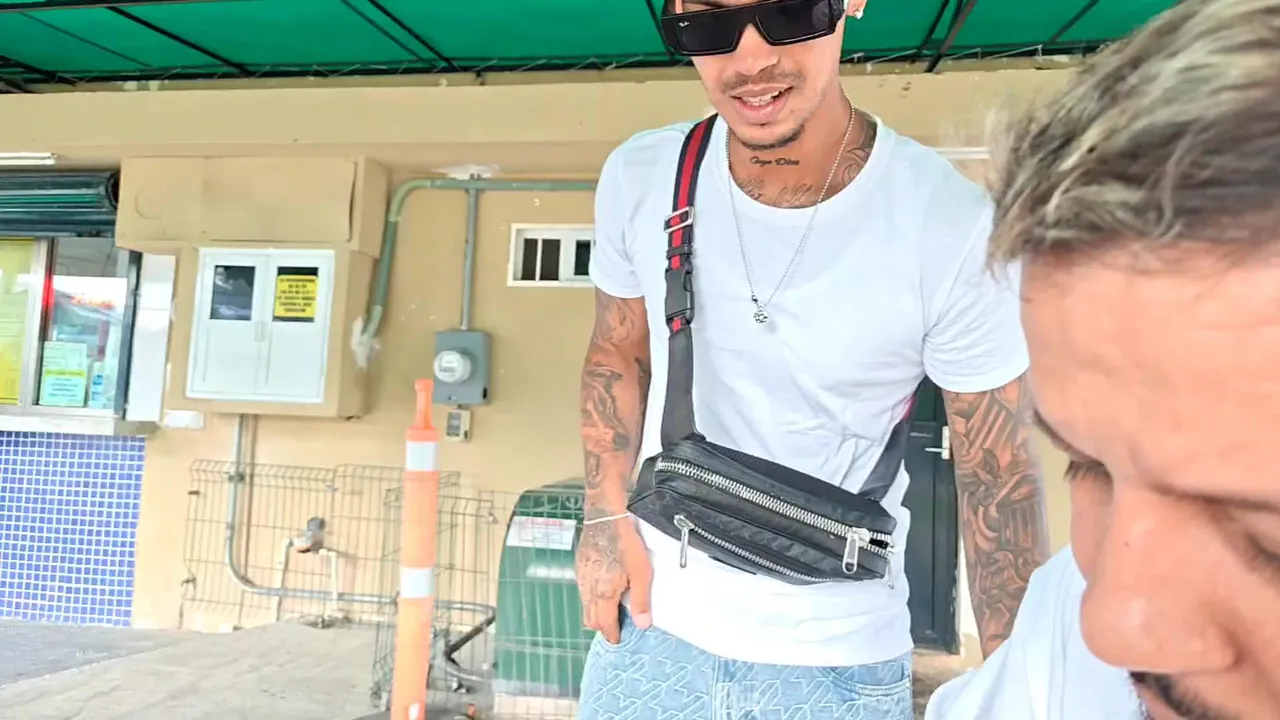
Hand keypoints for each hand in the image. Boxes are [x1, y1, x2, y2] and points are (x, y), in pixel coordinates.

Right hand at [575, 516, 652, 643]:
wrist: (605, 517)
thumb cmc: (625, 543)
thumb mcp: (642, 573)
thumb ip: (641, 600)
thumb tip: (643, 624)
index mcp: (604, 594)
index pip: (604, 625)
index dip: (612, 635)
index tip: (618, 639)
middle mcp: (589, 589)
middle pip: (591, 620)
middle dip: (602, 627)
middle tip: (616, 626)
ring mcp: (582, 577)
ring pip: (585, 605)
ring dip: (596, 612)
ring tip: (612, 607)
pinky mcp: (579, 566)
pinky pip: (583, 590)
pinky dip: (591, 597)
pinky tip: (603, 587)